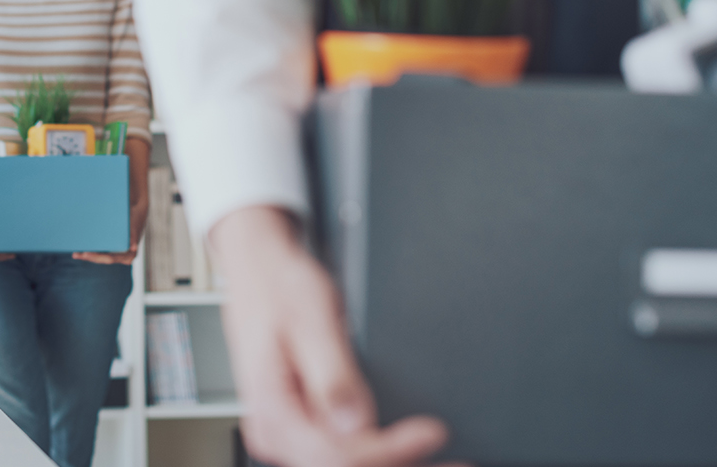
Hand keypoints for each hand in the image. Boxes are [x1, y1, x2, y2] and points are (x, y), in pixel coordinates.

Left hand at [73, 193, 148, 264]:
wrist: (136, 212)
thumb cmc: (134, 219)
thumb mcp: (134, 226)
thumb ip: (133, 236)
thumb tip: (133, 247)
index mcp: (129, 254)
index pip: (109, 258)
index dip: (96, 257)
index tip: (86, 254)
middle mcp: (123, 257)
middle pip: (102, 259)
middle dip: (89, 257)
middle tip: (76, 254)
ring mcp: (117, 254)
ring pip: (100, 257)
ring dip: (87, 255)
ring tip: (75, 254)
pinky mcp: (112, 249)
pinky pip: (100, 252)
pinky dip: (91, 250)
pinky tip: (80, 249)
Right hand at [210, 206, 456, 466]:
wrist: (258, 269)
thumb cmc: (280, 287)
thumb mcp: (311, 322)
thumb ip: (333, 375)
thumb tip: (355, 422)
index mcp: (273, 407)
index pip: (338, 453)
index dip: (391, 449)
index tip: (433, 431)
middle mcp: (275, 430)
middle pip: (345, 466)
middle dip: (402, 463)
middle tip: (458, 461)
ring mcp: (287, 433)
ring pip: (347, 464)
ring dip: (396, 462)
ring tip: (446, 459)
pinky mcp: (301, 427)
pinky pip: (343, 453)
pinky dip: (382, 453)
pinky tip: (412, 451)